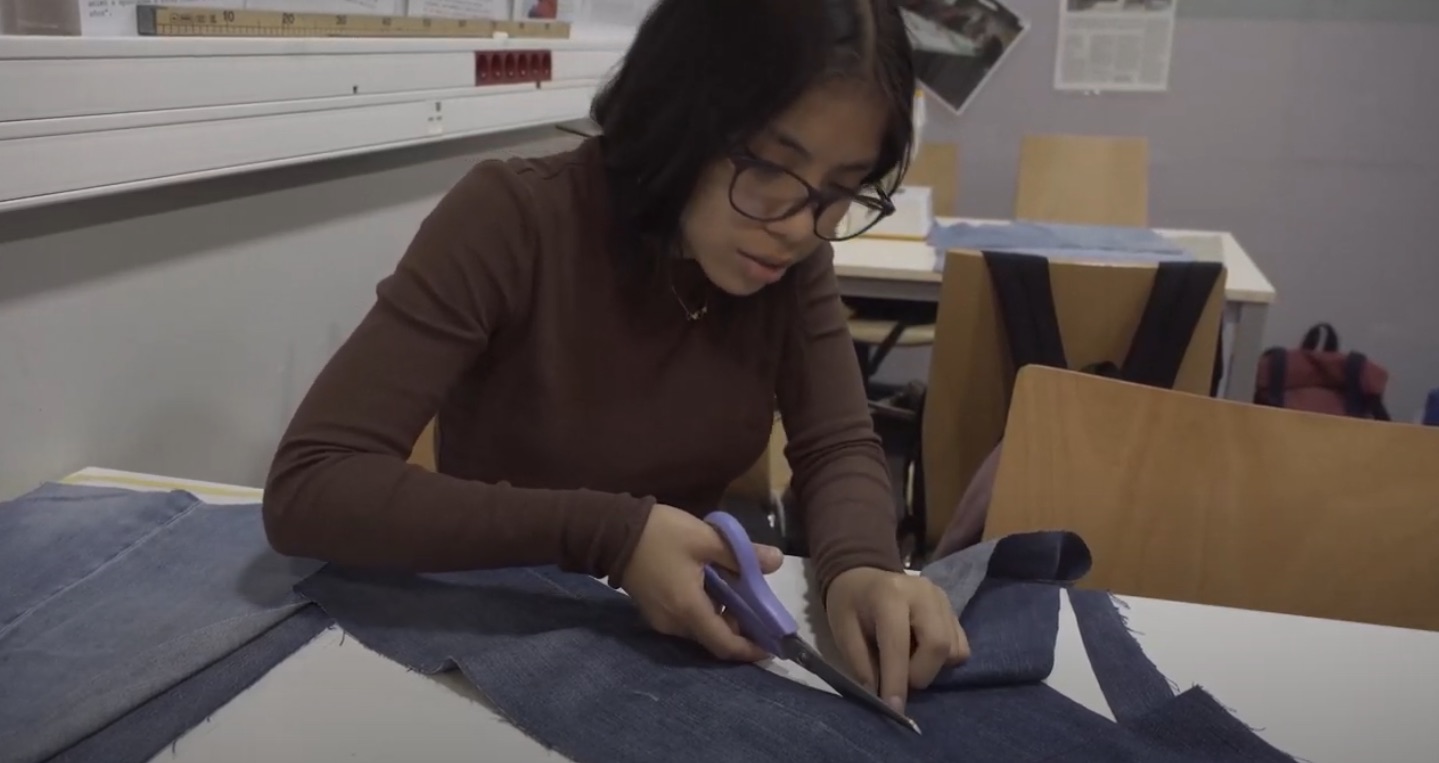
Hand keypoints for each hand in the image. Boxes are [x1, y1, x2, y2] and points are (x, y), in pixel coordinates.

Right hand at [619, 504, 783, 662]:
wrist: (612, 532)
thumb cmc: (661, 535)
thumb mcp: (706, 538)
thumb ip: (742, 554)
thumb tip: (777, 561)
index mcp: (689, 610)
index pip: (725, 645)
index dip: (750, 650)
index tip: (773, 646)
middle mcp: (674, 625)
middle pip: (714, 638)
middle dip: (740, 629)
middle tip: (761, 608)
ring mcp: (661, 620)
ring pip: (700, 628)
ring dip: (722, 617)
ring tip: (741, 592)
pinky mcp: (654, 612)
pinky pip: (686, 619)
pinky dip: (705, 611)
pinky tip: (715, 588)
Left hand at [825, 567, 969, 712]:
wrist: (863, 576)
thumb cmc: (849, 604)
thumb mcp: (842, 630)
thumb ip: (860, 663)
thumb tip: (880, 698)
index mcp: (889, 595)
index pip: (899, 643)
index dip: (897, 679)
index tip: (894, 708)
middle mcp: (923, 593)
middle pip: (938, 645)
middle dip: (920, 675)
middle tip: (900, 680)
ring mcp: (943, 599)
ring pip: (953, 649)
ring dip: (931, 669)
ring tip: (908, 662)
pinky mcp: (953, 609)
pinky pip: (961, 647)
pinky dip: (944, 661)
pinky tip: (922, 653)